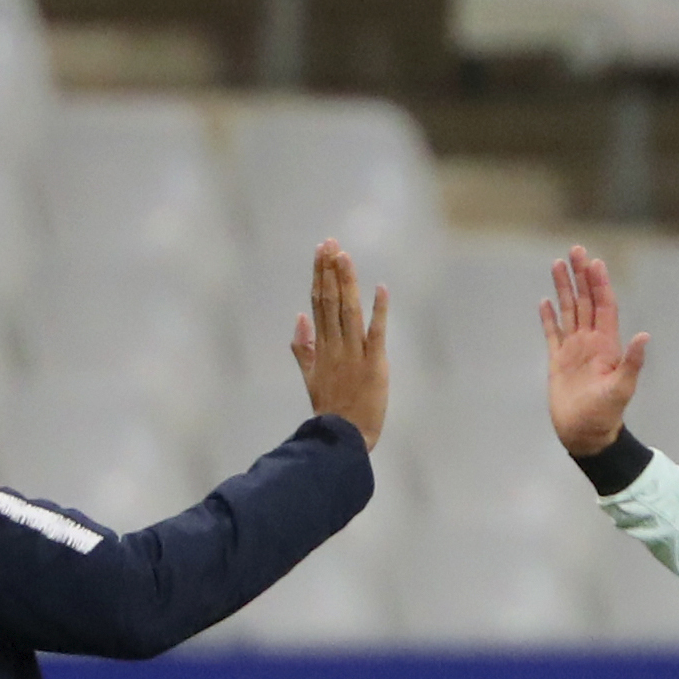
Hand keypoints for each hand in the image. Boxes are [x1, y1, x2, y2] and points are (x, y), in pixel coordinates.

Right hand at [291, 239, 388, 451]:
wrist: (344, 437)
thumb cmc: (331, 409)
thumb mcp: (309, 377)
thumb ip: (302, 348)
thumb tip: (298, 317)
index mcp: (321, 347)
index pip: (318, 303)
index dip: (319, 276)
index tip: (321, 252)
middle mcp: (335, 345)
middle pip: (330, 301)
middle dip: (330, 270)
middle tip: (330, 242)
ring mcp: (354, 353)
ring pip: (348, 310)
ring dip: (347, 282)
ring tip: (344, 255)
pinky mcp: (374, 363)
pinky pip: (376, 332)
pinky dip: (378, 310)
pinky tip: (380, 288)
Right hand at [541, 246, 648, 455]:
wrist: (586, 434)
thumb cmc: (606, 414)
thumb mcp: (622, 388)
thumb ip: (632, 362)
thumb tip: (644, 335)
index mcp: (606, 344)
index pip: (604, 306)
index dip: (600, 284)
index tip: (594, 262)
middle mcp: (590, 342)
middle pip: (585, 301)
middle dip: (581, 275)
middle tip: (576, 250)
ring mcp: (573, 350)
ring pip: (568, 311)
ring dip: (564, 287)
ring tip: (557, 264)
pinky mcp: (557, 362)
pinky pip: (552, 334)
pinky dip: (548, 317)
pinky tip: (545, 302)